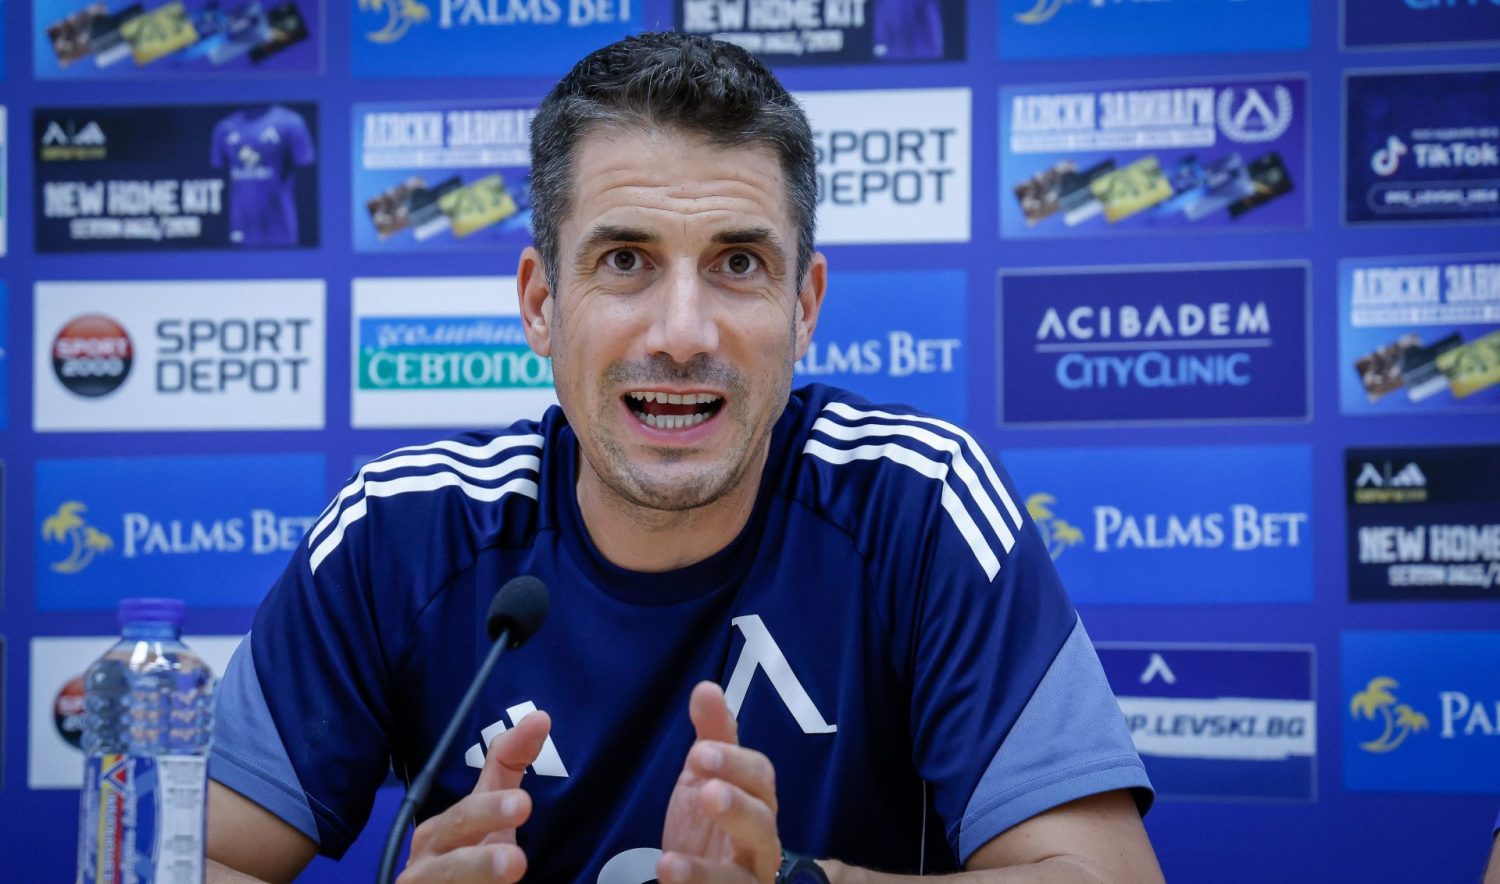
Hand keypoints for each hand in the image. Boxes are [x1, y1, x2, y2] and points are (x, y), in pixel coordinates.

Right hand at [397, 711, 551, 882]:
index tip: (522, 804)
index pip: (465, 816)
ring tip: (512, 870)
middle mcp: (425, 865)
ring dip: (477, 880)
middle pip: (451, 862)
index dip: (489, 810)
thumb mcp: (492, 804)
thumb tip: (540, 717)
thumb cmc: (470, 846)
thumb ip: (510, 762)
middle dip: (480, 860)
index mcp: (439, 831)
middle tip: (515, 859)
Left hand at [659, 682, 781, 883]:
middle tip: (707, 793)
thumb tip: (706, 687)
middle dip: (737, 808)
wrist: (701, 882)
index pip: (760, 777)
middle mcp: (760, 844)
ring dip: (708, 873)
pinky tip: (667, 876)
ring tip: (670, 863)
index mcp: (757, 803)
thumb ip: (712, 736)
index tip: (699, 752)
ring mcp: (748, 879)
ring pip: (744, 880)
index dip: (735, 763)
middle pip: (762, 825)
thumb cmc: (710, 826)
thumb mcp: (706, 779)